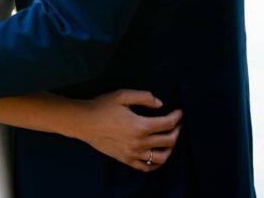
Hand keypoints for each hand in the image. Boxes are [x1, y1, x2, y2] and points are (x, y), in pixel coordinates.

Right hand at [68, 89, 182, 172]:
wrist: (83, 122)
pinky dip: (156, 164)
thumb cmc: (102, 106)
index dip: (177, 117)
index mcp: (140, 126)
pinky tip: (158, 155)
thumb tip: (160, 104)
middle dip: (177, 130)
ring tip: (170, 139)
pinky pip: (146, 167)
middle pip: (169, 140)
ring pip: (162, 157)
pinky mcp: (126, 160)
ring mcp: (133, 154)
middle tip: (177, 123)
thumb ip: (144, 97)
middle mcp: (140, 143)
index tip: (180, 112)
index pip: (167, 124)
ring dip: (170, 148)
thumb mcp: (122, 95)